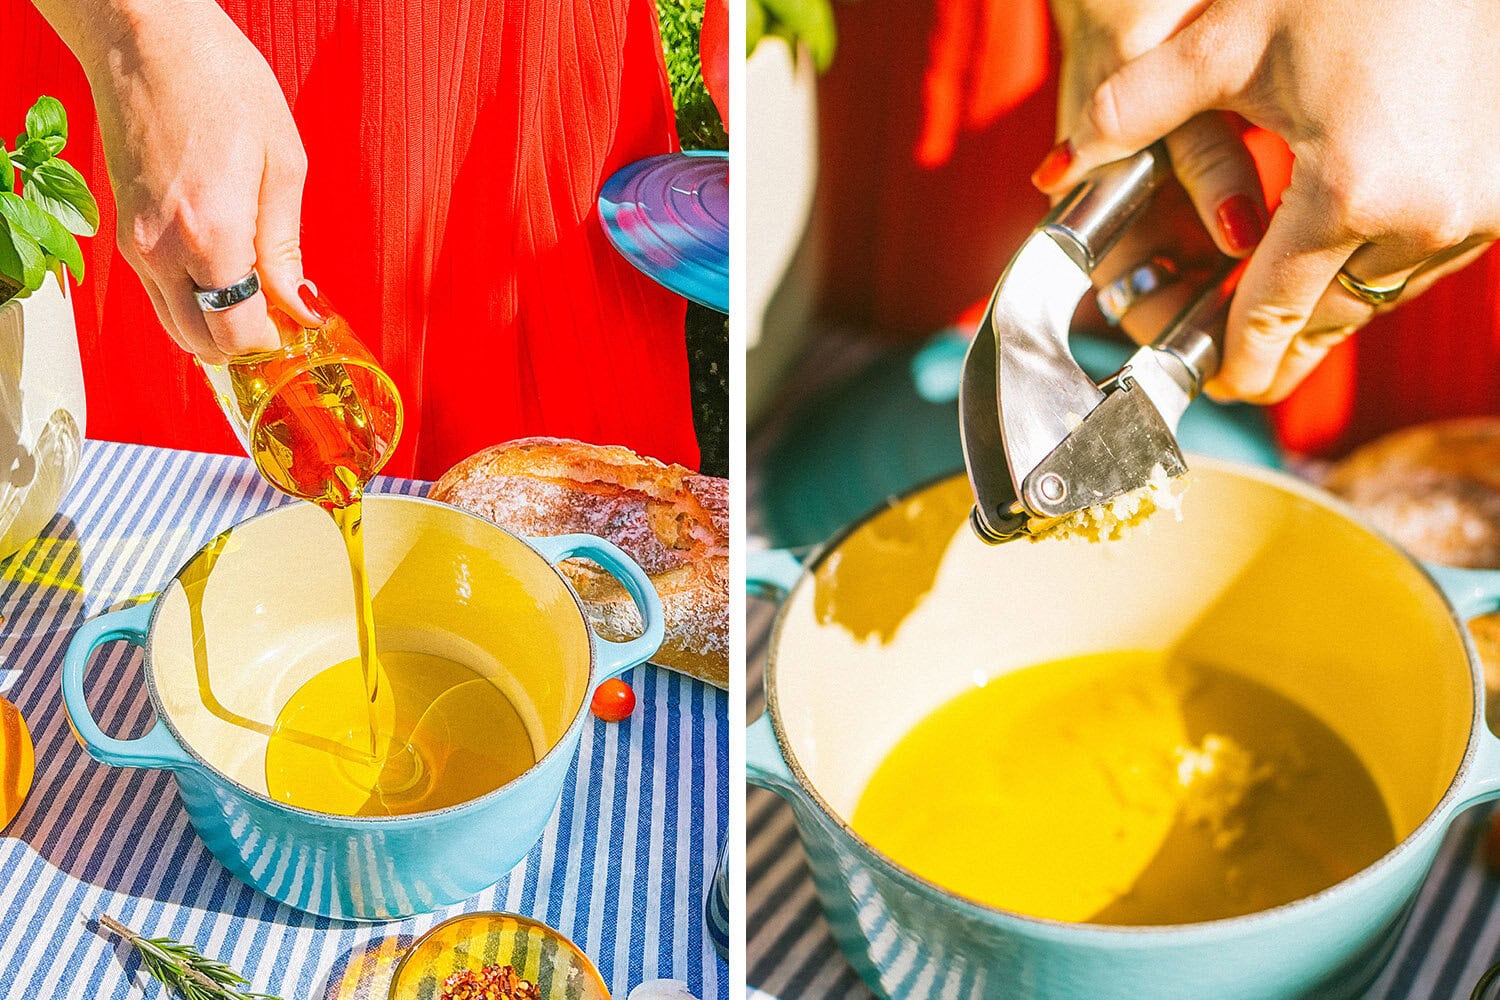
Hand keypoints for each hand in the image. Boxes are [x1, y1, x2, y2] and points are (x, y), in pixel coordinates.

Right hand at [38, 0, 321, 361]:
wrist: (147, 37)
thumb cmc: (218, 81)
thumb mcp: (282, 164)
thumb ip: (286, 245)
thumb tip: (299, 302)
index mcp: (210, 235)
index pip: (236, 333)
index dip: (272, 342)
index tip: (298, 328)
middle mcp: (161, 249)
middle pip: (200, 343)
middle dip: (243, 343)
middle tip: (280, 319)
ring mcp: (135, 242)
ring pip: (173, 324)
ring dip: (214, 325)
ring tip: (255, 296)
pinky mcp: (123, 230)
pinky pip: (158, 291)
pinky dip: (190, 299)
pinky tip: (223, 273)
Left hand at [1035, 0, 1499, 401]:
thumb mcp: (1226, 42)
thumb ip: (1131, 112)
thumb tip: (1053, 172)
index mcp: (1350, 194)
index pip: (1274, 313)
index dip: (1237, 359)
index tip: (1215, 388)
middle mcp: (1427, 217)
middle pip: (1332, 319)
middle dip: (1280, 346)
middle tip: (1236, 371)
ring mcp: (1482, 208)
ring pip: (1382, 294)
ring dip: (1329, 307)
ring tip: (1278, 322)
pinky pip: (1427, 259)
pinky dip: (1377, 267)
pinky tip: (1336, 261)